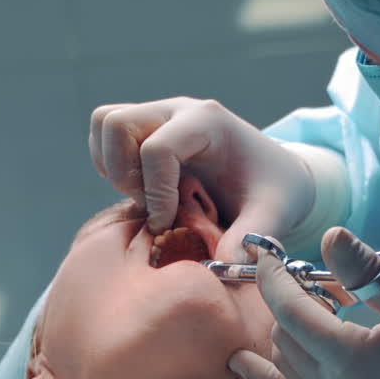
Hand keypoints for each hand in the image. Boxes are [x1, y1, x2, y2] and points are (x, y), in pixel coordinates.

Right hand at [89, 97, 314, 259]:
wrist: (274, 174)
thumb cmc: (274, 190)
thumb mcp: (273, 214)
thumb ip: (249, 239)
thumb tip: (222, 267)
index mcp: (207, 122)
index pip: (158, 148)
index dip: (155, 192)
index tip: (168, 223)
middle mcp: (178, 110)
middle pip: (116, 124)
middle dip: (124, 174)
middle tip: (151, 206)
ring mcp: (159, 115)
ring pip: (105, 124)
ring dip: (114, 167)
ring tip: (144, 197)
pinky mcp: (147, 128)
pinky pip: (105, 134)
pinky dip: (112, 165)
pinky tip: (142, 191)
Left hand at [229, 227, 379, 378]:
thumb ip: (372, 274)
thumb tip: (328, 234)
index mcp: (355, 364)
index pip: (291, 313)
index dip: (273, 278)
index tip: (267, 251)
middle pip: (283, 339)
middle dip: (284, 301)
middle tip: (307, 270)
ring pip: (287, 367)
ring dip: (287, 331)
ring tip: (314, 300)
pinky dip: (273, 375)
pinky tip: (246, 363)